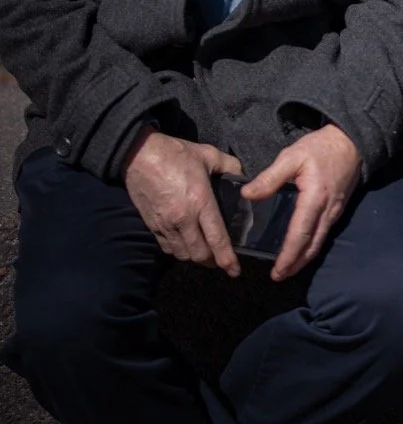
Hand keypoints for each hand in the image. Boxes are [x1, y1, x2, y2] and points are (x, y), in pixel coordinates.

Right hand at [122, 127, 243, 275]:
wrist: (139, 154)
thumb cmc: (174, 153)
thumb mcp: (208, 153)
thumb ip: (229, 166)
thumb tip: (242, 177)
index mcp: (200, 202)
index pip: (217, 239)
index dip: (227, 259)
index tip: (235, 271)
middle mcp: (183, 219)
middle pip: (199, 255)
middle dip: (212, 262)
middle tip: (221, 259)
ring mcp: (165, 225)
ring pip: (183, 254)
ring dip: (195, 257)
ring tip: (204, 252)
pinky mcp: (152, 225)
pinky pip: (167, 248)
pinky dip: (178, 251)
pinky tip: (185, 243)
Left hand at [240, 124, 362, 281]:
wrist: (351, 142)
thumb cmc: (321, 148)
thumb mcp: (292, 156)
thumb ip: (270, 177)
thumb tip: (247, 194)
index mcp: (314, 199)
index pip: (300, 235)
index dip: (288, 256)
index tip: (276, 272)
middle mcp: (327, 211)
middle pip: (311, 246)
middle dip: (295, 265)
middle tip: (279, 276)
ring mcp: (335, 212)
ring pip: (319, 243)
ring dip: (304, 259)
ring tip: (288, 268)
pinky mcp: (338, 209)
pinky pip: (324, 234)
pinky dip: (311, 246)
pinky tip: (302, 247)